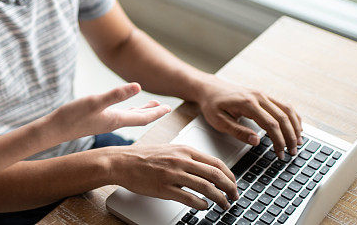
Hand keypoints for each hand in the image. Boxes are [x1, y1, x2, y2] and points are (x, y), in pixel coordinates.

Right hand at [48, 83, 170, 141]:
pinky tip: (121, 108)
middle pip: (138, 118)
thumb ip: (116, 95)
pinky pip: (117, 116)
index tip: (169, 109)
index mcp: (116, 119)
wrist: (54, 130)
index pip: (143, 117)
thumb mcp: (95, 101)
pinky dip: (126, 111)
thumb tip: (138, 87)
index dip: (157, 112)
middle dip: (152, 112)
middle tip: (164, 108)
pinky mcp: (95, 120)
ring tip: (148, 106)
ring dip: (140, 111)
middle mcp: (113, 122)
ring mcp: (104, 122)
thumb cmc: (72, 116)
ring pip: (128, 117)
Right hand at [113, 144, 237, 209]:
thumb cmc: (144, 157)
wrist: (122, 162)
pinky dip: (201, 205)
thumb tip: (207, 170)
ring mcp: (173, 174)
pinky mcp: (164, 188)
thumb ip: (188, 158)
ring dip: (220, 199)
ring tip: (224, 205)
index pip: (216, 162)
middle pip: (215, 175)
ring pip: (206, 188)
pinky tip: (204, 207)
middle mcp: (180, 160)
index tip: (234, 184)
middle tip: (234, 196)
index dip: (230, 175)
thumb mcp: (169, 150)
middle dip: (230, 188)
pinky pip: (190, 198)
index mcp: (184, 150)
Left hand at [197, 77, 302, 158]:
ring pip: (287, 110)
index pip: (271, 124)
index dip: (278, 141)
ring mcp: (263, 94)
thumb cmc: (212, 105)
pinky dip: (293, 117)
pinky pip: (284, 105)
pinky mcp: (264, 96)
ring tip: (298, 143)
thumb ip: (237, 132)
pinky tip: (296, 128)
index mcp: (247, 103)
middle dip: (290, 137)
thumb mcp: (218, 121)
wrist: (210, 88)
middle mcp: (258, 96)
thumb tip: (256, 141)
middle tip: (292, 153)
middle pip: (282, 118)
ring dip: (295, 127)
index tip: (281, 154)